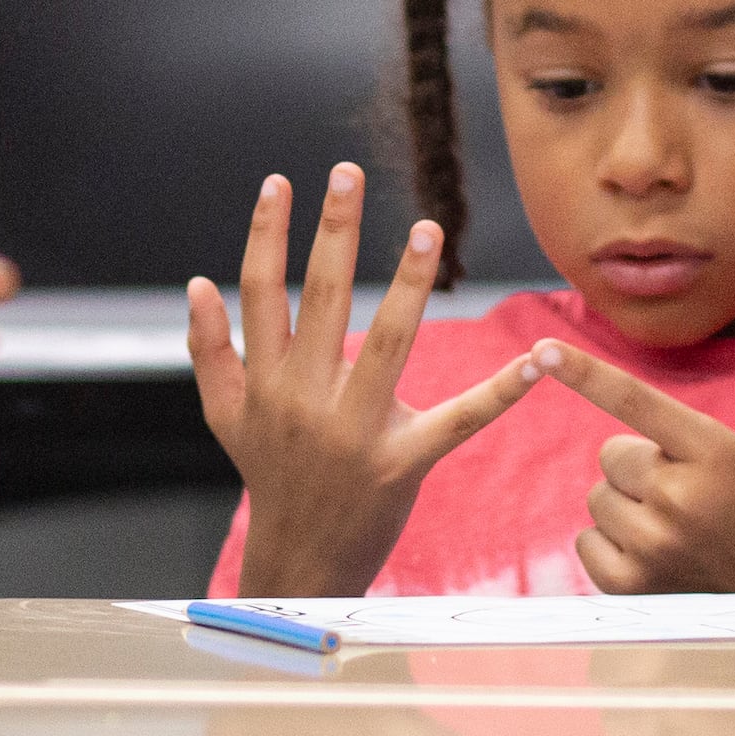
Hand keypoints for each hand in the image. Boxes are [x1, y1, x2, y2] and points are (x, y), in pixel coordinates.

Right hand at [187, 165, 538, 596]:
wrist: (301, 563)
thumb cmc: (270, 477)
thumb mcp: (225, 416)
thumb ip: (209, 350)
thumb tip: (198, 282)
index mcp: (266, 381)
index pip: (261, 292)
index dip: (267, 234)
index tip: (280, 182)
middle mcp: (305, 399)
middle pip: (321, 300)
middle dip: (335, 233)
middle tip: (348, 172)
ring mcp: (355, 431)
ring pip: (385, 343)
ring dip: (410, 284)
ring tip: (429, 229)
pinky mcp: (404, 463)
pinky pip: (459, 419)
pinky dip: (502, 390)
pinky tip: (536, 358)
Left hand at [533, 331, 734, 594]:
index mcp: (713, 453)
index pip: (636, 401)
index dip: (586, 373)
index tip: (544, 349)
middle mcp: (679, 498)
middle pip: (610, 454)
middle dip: (638, 463)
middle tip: (685, 487)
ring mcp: (653, 546)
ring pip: (597, 498)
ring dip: (625, 503)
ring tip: (675, 522)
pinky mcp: (630, 586)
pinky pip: (586, 541)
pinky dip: (609, 542)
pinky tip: (654, 551)